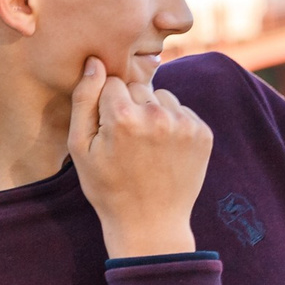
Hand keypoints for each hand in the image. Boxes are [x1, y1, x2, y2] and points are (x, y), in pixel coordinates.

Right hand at [68, 55, 213, 257]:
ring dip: (153, 113)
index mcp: (123, 116)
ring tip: (146, 146)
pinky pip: (182, 112)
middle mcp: (157, 115)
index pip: (112, 82)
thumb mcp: (80, 147)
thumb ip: (84, 99)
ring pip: (162, 97)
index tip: (108, 130)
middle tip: (127, 141)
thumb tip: (95, 61)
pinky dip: (173, 125)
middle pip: (138, 87)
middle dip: (130, 106)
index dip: (106, 105)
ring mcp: (185, 124)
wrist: (151, 223)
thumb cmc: (107, 186)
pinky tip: (165, 151)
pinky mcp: (204, 133)